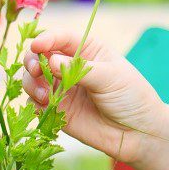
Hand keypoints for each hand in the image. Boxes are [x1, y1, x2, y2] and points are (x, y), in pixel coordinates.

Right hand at [22, 32, 166, 163]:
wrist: (138, 132)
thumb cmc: (131, 96)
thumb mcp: (111, 77)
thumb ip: (81, 69)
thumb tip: (51, 61)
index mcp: (87, 49)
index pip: (61, 38)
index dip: (46, 39)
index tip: (37, 46)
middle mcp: (70, 66)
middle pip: (39, 56)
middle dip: (32, 60)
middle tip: (37, 71)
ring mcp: (62, 88)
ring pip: (32, 79)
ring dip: (31, 83)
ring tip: (44, 94)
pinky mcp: (57, 110)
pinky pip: (34, 103)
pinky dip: (34, 102)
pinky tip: (46, 105)